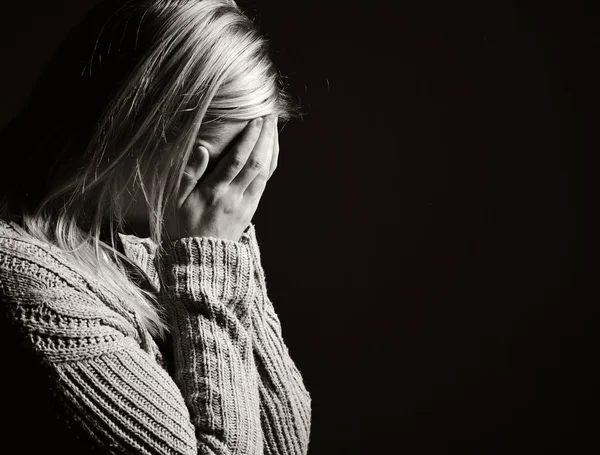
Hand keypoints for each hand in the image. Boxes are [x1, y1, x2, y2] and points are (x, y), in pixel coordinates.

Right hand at [164, 115, 278, 242]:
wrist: (201, 257)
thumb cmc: (183, 225)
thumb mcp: (176, 200)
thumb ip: (189, 173)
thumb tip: (203, 147)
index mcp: (213, 192)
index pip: (236, 161)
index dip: (248, 139)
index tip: (256, 120)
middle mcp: (233, 197)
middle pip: (255, 162)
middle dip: (265, 137)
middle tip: (270, 115)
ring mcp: (245, 204)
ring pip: (264, 171)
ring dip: (271, 147)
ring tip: (274, 127)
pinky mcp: (251, 209)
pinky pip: (265, 182)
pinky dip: (271, 163)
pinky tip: (272, 149)